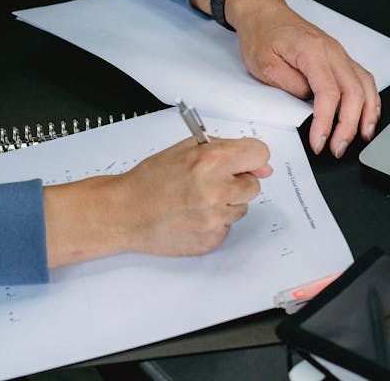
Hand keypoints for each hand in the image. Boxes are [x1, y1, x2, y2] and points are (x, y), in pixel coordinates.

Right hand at [43, 135, 271, 267]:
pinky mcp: (211, 240)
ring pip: (242, 207)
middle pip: (254, 185)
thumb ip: (227, 149)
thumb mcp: (187, 149)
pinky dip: (215, 221)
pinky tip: (193, 215)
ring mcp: (215, 219)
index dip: (252, 157)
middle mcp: (216, 190)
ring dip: (226, 202)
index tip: (244, 162)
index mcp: (212, 161)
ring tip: (197, 199)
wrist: (125, 213)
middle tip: (211, 181)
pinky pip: (228, 227)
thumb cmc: (152, 179)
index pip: (260, 154)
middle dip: (238, 181)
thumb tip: (263, 166)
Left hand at [226, 0, 380, 158]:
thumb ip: (290, 86)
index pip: (329, 93)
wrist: (263, 12)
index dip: (326, 122)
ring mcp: (339, 53)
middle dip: (349, 125)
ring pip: (365, 85)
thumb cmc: (262, 34)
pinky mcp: (339, 58)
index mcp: (312, 51)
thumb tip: (309, 104)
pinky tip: (367, 114)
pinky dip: (370, 99)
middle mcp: (332, 51)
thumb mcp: (264, 66)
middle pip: (354, 92)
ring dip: (367, 113)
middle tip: (338, 147)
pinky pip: (363, 79)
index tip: (320, 142)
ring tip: (362, 136)